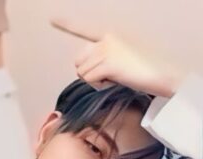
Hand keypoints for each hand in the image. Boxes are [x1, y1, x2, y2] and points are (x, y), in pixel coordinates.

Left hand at [51, 19, 183, 98]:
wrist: (162, 74)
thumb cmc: (142, 69)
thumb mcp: (120, 57)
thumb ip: (102, 56)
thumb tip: (83, 67)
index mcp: (109, 36)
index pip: (83, 30)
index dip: (66, 25)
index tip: (51, 19)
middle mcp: (105, 40)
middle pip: (78, 62)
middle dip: (88, 72)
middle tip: (109, 73)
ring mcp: (106, 50)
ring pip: (82, 73)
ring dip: (95, 81)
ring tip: (116, 76)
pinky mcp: (108, 62)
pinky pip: (89, 80)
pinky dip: (100, 86)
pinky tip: (116, 80)